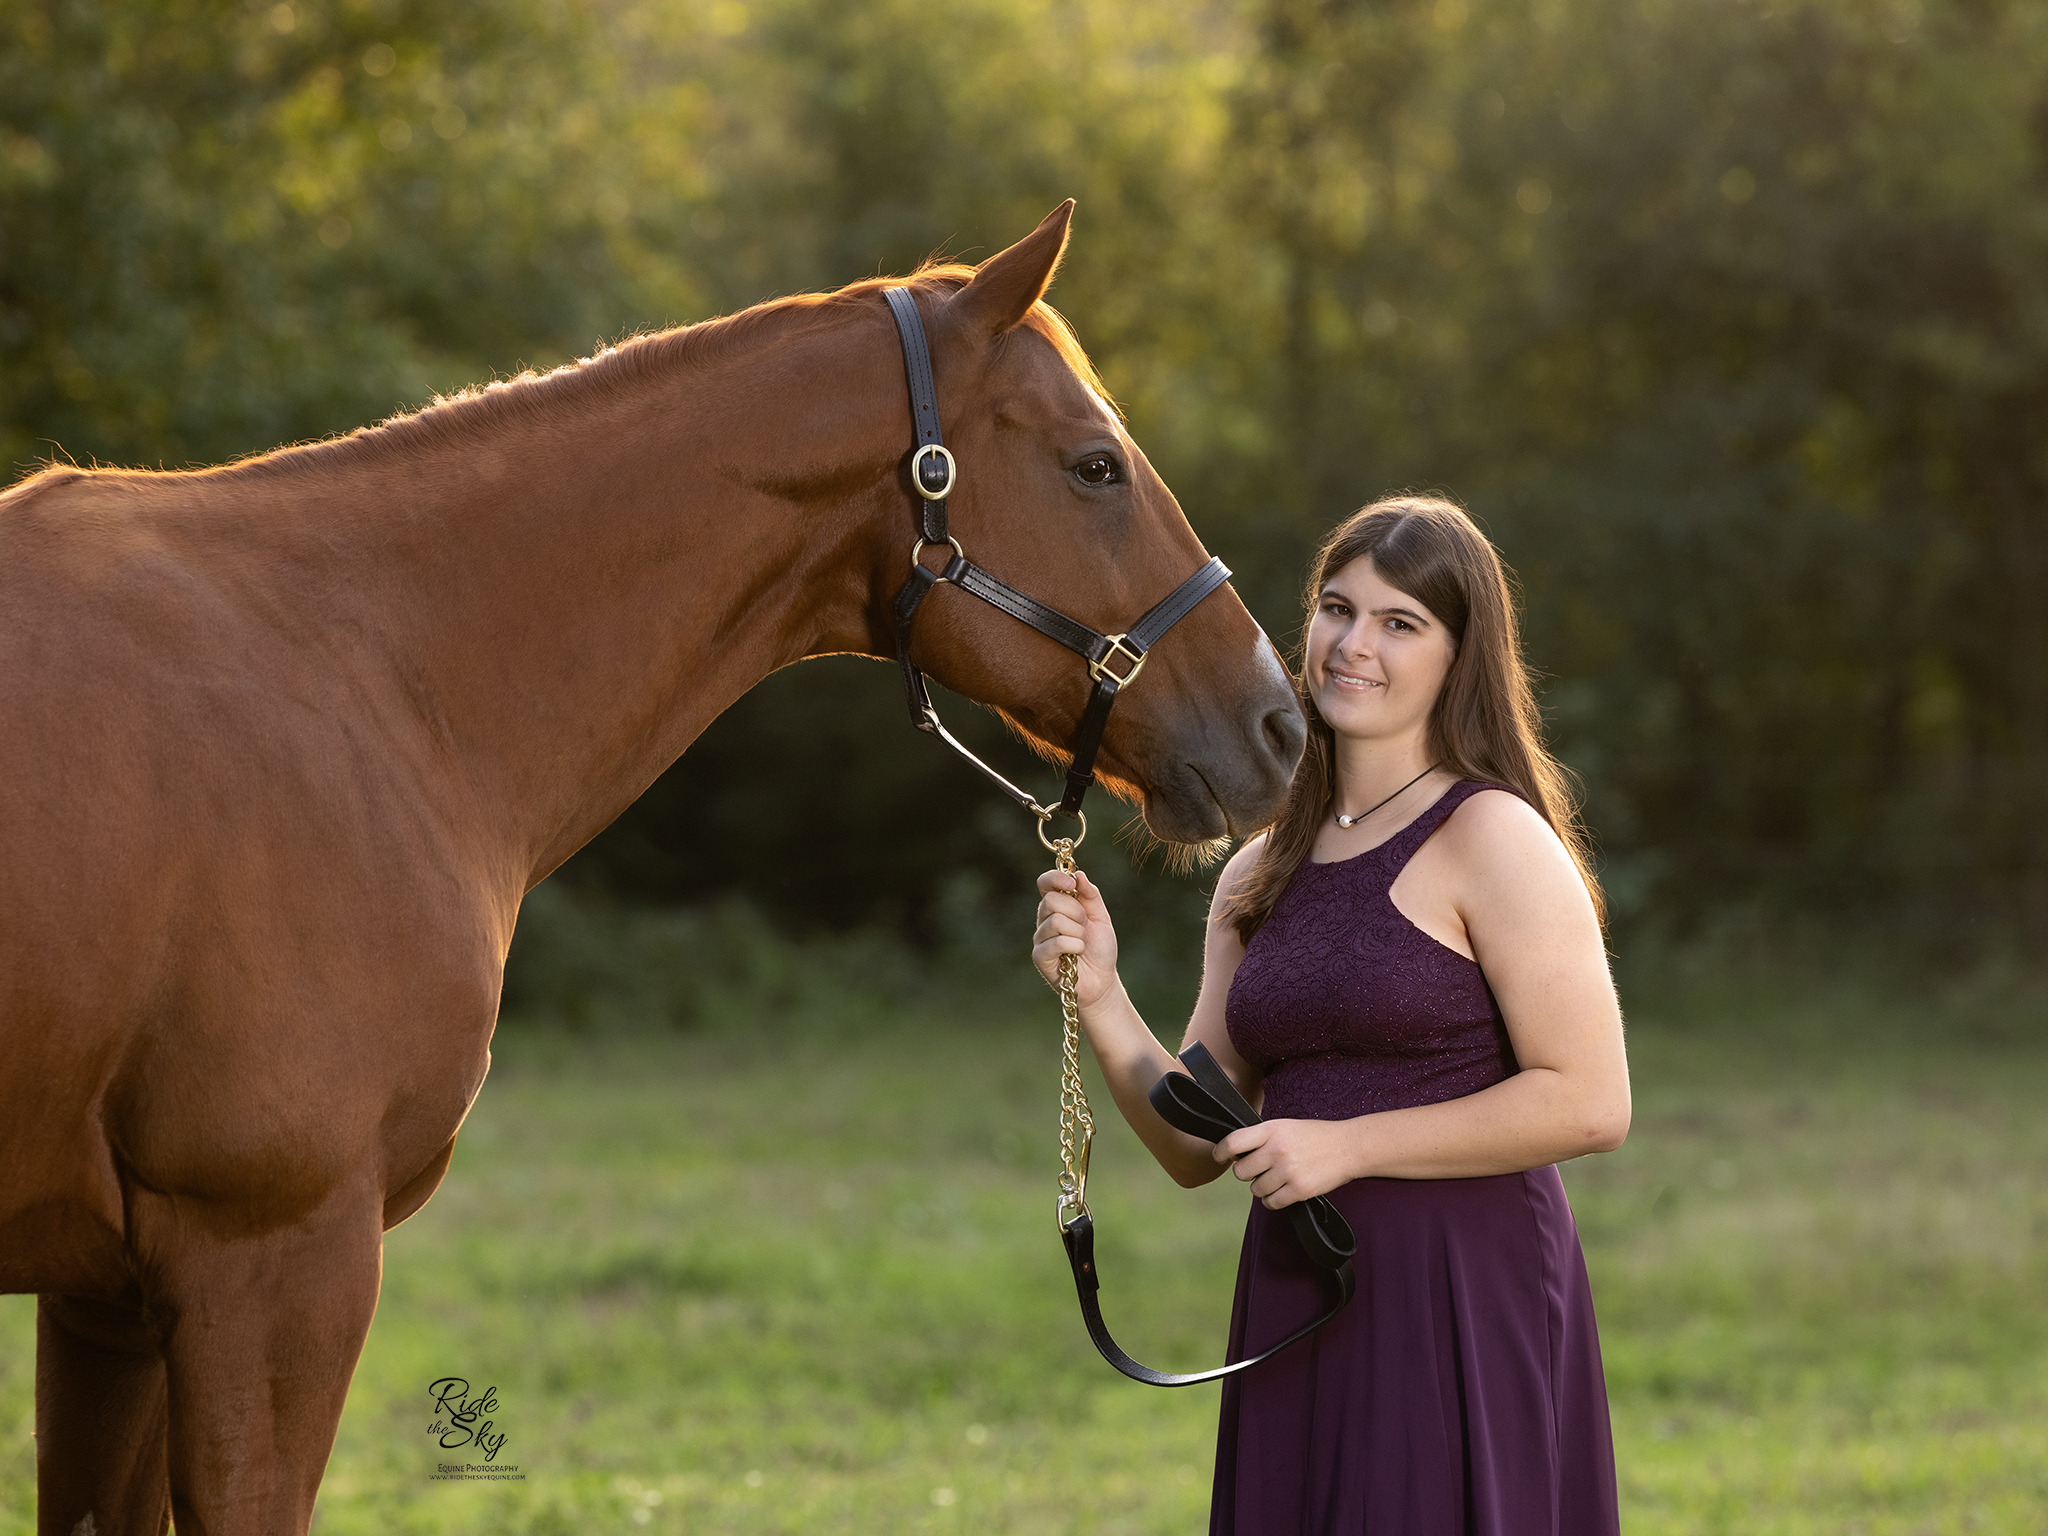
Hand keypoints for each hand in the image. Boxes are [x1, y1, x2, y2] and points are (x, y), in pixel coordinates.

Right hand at [1032, 867, 1119, 1009]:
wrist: (1102, 980)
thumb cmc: (1100, 949)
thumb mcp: (1101, 917)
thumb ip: (1090, 895)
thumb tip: (1078, 874)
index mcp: (1058, 906)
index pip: (1045, 883)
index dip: (1055, 878)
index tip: (1071, 884)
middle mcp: (1045, 920)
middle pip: (1051, 900)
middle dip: (1076, 912)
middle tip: (1084, 926)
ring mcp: (1040, 938)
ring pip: (1055, 921)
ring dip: (1078, 932)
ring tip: (1082, 943)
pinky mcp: (1040, 957)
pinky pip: (1056, 942)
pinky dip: (1075, 946)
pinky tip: (1078, 954)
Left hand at [1215, 1118, 1361, 1207]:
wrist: (1348, 1147)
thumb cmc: (1314, 1136)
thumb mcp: (1285, 1126)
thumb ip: (1260, 1137)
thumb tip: (1234, 1154)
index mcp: (1271, 1129)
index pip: (1232, 1143)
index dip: (1221, 1152)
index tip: (1220, 1157)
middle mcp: (1277, 1150)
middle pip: (1240, 1172)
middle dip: (1247, 1173)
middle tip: (1261, 1168)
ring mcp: (1288, 1171)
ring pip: (1255, 1189)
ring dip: (1263, 1187)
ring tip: (1278, 1177)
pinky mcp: (1299, 1190)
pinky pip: (1271, 1203)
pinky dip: (1273, 1200)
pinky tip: (1283, 1190)